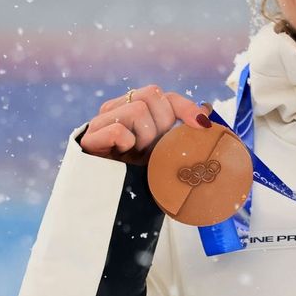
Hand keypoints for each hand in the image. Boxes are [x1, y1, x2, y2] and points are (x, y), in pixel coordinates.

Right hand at [80, 84, 205, 164]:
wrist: (107, 200)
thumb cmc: (138, 173)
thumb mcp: (162, 151)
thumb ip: (178, 131)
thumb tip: (206, 113)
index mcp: (134, 109)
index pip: (164, 95)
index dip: (185, 107)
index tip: (201, 126)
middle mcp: (116, 109)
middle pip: (150, 94)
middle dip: (162, 124)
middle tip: (156, 148)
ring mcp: (101, 122)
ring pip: (137, 110)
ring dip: (145, 137)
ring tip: (138, 154)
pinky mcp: (89, 139)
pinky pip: (118, 131)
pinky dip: (126, 144)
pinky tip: (123, 155)